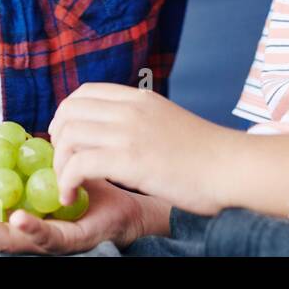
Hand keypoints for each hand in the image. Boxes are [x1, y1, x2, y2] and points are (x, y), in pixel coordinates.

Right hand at [0, 176, 158, 254]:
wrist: (126, 203)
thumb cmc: (82, 189)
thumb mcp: (43, 172)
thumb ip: (20, 163)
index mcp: (9, 221)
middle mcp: (20, 237)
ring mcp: (42, 243)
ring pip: (2, 243)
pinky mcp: (68, 242)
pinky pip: (44, 239)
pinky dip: (28, 228)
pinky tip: (16, 215)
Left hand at [49, 83, 233, 214]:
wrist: (231, 168)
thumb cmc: (205, 154)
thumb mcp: (167, 120)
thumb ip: (140, 119)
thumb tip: (115, 129)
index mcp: (139, 98)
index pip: (84, 92)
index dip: (66, 115)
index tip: (68, 139)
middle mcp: (130, 109)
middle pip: (69, 112)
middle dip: (57, 140)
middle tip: (63, 164)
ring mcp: (129, 133)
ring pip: (68, 137)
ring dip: (59, 165)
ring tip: (67, 185)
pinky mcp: (130, 161)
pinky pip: (78, 165)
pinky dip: (67, 182)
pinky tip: (73, 196)